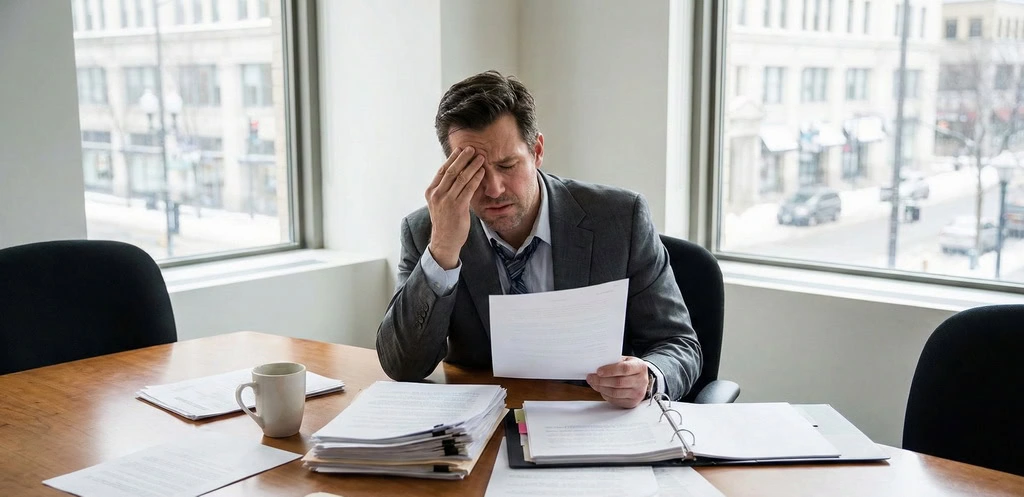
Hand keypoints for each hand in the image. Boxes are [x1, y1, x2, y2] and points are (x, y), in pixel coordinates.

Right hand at [425, 147, 485, 268]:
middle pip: (451, 171)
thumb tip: (456, 173)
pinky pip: (469, 188)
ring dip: (472, 166)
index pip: (442, 170)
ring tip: (480, 157)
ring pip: (461, 178)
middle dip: (463, 158)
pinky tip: (482, 172)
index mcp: (431, 191)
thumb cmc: (445, 221)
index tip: (460, 149)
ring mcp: (447, 200)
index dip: (452, 158)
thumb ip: (445, 189)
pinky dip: (476, 178)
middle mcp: (437, 194)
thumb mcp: (440, 203)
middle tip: (472, 148)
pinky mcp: (458, 207)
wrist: (445, 241)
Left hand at [586, 356, 649, 408]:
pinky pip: (615, 400)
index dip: (610, 370)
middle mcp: (641, 381)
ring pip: (615, 393)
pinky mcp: (632, 402)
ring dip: (601, 388)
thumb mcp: (626, 360)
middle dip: (601, 380)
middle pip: (618, 382)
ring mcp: (638, 393)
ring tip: (593, 383)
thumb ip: (614, 362)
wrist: (642, 380)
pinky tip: (600, 389)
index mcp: (640, 367)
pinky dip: (605, 394)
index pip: (624, 369)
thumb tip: (597, 365)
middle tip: (591, 377)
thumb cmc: (631, 368)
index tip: (598, 371)